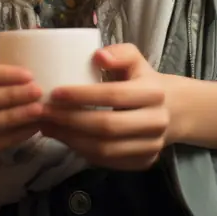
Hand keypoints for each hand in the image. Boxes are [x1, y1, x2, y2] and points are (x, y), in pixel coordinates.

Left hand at [40, 43, 172, 170]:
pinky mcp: (145, 162)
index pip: (114, 95)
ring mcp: (152, 146)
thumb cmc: (142, 80)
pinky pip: (108, 162)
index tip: (55, 93)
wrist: (172, 109)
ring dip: (71, 140)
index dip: (82, 95)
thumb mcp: (135, 59)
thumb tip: (98, 56)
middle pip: (107, 127)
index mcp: (153, 92)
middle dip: (70, 121)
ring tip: (48, 127)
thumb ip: (120, 53)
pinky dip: (83, 152)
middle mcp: (156, 122)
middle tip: (44, 113)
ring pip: (105, 149)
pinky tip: (66, 139)